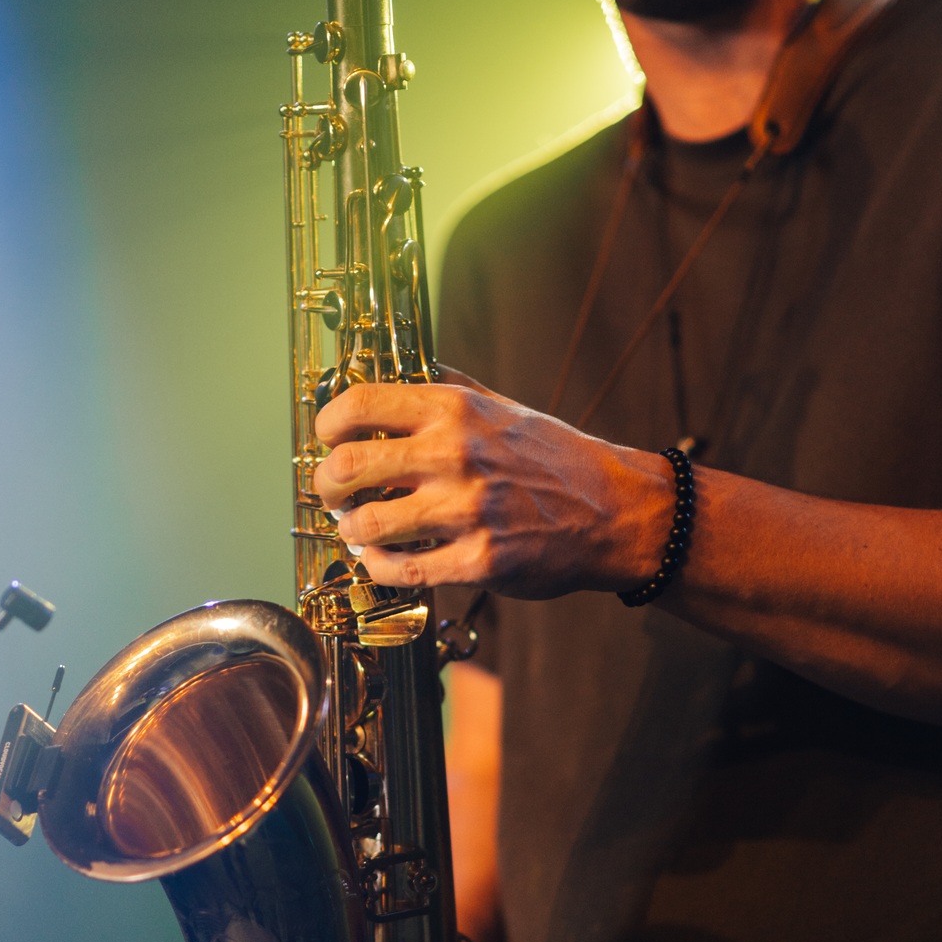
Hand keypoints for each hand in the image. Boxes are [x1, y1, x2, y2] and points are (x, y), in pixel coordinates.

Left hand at [312, 369, 673, 597]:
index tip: (327, 436)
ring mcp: (466, 511)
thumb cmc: (553, 459)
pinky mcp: (477, 561)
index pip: (360, 405)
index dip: (328, 423)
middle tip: (332, 490)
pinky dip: (380, 565)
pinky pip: (401, 569)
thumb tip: (393, 372)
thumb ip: (446, 390)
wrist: (615, 511)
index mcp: (455, 410)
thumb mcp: (501, 406)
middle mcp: (455, 456)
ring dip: (352, 528)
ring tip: (358, 526)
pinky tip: (383, 557)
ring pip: (367, 523)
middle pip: (348, 465)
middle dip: (326, 483)